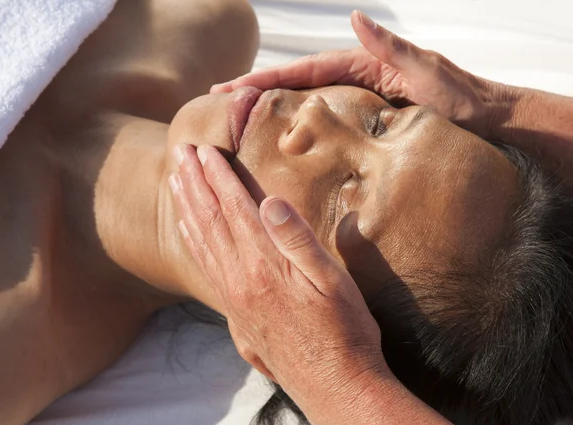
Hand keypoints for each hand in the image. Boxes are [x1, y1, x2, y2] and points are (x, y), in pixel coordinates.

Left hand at [168, 143, 389, 424]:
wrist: (334, 385)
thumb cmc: (344, 331)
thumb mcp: (331, 282)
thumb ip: (297, 240)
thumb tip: (269, 201)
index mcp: (265, 265)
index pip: (235, 209)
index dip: (218, 176)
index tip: (204, 151)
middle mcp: (240, 278)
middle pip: (210, 219)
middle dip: (193, 181)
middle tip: (178, 152)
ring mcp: (234, 296)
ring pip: (202, 241)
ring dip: (187, 206)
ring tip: (175, 181)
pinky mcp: (235, 311)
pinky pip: (205, 267)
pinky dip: (193, 241)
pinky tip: (188, 229)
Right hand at [211, 10, 501, 139]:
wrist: (485, 117)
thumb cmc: (460, 95)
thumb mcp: (426, 69)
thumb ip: (390, 46)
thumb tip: (355, 16)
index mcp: (362, 64)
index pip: (304, 69)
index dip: (267, 77)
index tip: (232, 86)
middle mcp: (356, 76)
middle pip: (296, 80)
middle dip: (256, 87)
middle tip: (218, 97)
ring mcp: (359, 95)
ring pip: (305, 96)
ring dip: (271, 102)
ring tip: (238, 112)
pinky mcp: (365, 113)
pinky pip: (323, 114)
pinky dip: (298, 117)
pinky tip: (283, 129)